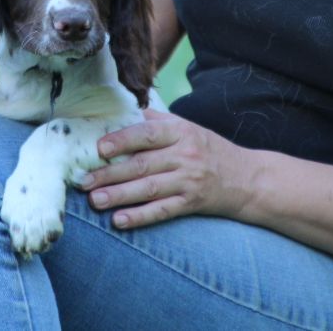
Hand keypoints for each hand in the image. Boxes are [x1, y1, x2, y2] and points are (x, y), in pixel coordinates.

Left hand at [78, 109, 251, 228]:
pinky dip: (140, 216)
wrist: (248, 179)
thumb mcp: (187, 127)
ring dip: (119, 195)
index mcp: (180, 131)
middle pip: (142, 164)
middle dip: (110, 173)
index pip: (147, 133)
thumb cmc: (208, 150)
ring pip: (149, 188)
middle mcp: (185, 154)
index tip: (98, 148)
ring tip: (95, 200)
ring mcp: (189, 180)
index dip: (122, 140)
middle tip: (84, 181)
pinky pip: (162, 211)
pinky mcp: (192, 203)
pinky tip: (120, 220)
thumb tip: (120, 112)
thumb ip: (156, 120)